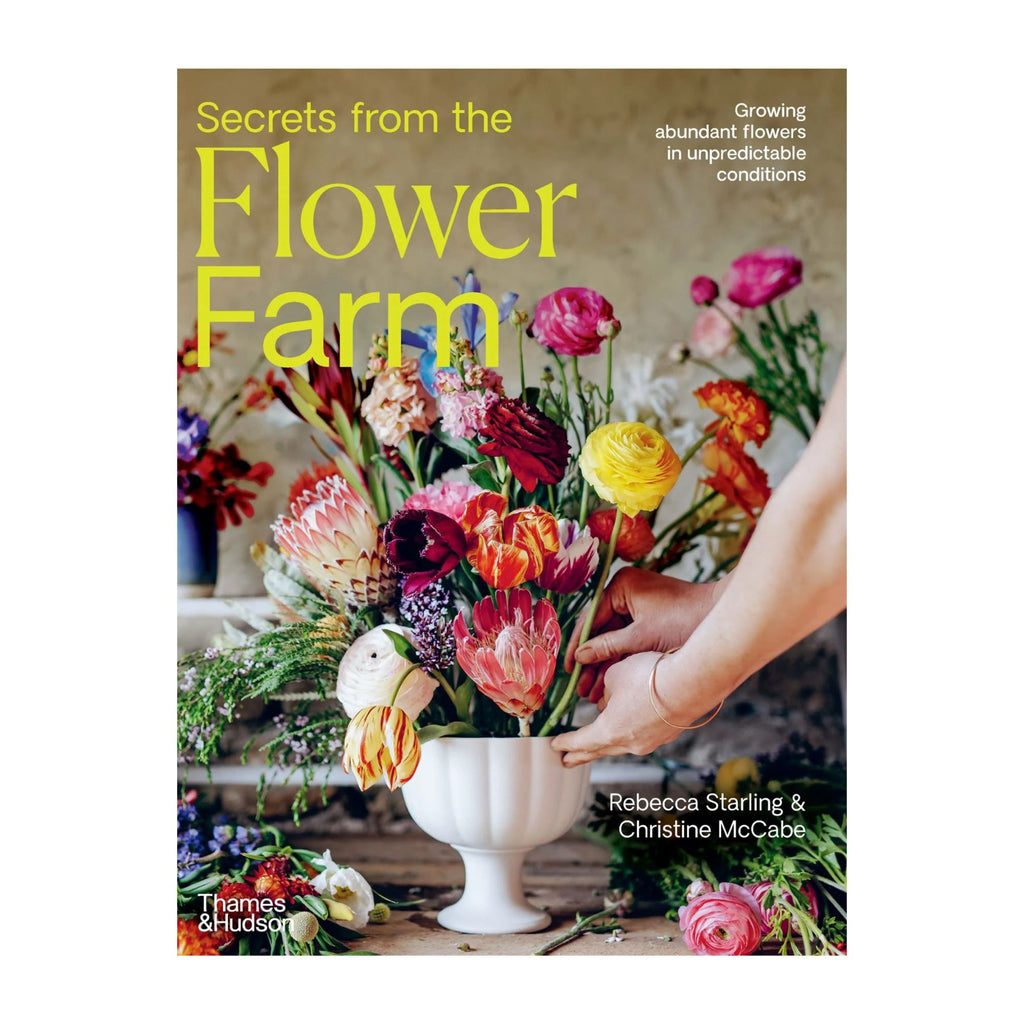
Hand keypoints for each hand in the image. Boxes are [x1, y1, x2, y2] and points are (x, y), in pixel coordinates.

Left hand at [551, 652, 678, 766]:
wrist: (691, 682)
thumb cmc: (648, 676)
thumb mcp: (614, 675)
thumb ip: (605, 689)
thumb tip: (608, 698)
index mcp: (609, 731)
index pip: (581, 741)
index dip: (566, 743)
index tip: (555, 746)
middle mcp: (629, 743)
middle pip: (598, 751)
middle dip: (581, 755)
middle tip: (567, 761)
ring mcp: (650, 741)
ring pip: (621, 745)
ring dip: (606, 745)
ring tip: (596, 745)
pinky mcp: (667, 734)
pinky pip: (641, 736)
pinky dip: (630, 733)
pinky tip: (630, 726)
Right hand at [564, 568, 723, 702]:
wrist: (720, 619)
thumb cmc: (684, 620)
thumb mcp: (642, 637)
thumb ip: (608, 646)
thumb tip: (580, 657)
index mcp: (620, 586)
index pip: (590, 618)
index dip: (577, 646)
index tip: (567, 669)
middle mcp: (625, 592)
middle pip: (599, 631)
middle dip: (591, 662)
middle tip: (578, 688)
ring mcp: (637, 607)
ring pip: (612, 640)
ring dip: (604, 666)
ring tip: (590, 694)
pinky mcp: (648, 621)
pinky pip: (627, 642)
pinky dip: (620, 662)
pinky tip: (609, 685)